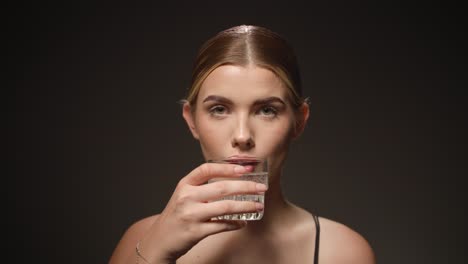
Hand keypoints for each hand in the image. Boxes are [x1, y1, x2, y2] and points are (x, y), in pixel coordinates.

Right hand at [138, 162, 267, 262]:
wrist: (159, 240)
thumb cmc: (177, 215)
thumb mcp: (184, 195)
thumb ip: (202, 187)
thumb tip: (233, 179)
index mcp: (184, 185)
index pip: (207, 169)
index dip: (228, 168)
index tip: (246, 169)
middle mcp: (187, 197)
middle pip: (222, 188)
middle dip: (246, 187)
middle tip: (261, 188)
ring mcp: (191, 215)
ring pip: (225, 207)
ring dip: (246, 206)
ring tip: (257, 205)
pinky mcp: (196, 231)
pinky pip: (222, 225)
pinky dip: (235, 224)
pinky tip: (243, 222)